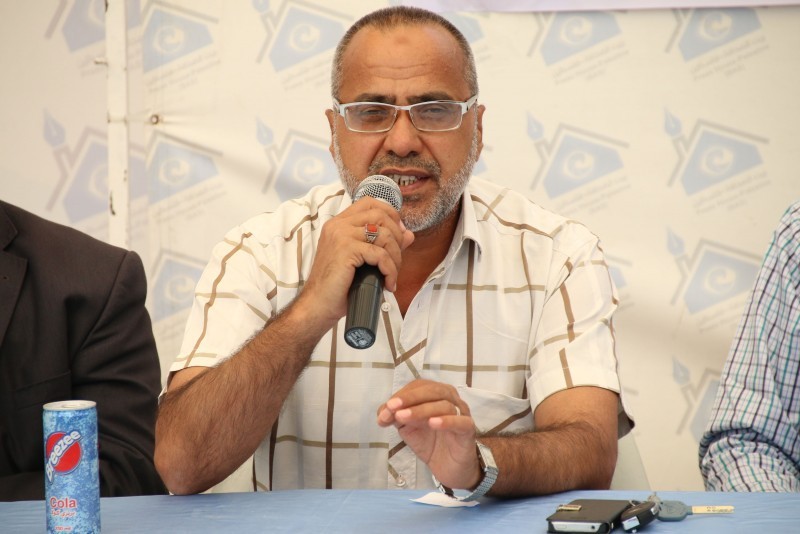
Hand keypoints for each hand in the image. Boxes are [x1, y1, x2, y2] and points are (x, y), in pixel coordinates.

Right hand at [294, 197, 414, 330]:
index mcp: (338, 223)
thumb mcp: (362, 261)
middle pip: (381, 215)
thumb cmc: (337, 286)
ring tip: (392, 275)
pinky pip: (380, 255)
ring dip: (396, 257)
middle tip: (397, 259)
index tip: (399, 234)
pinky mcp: (346, 250)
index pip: (370, 203)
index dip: (390, 214)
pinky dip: (390, 270)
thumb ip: (383, 244)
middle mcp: (338, 225)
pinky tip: (388, 283)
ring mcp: (341, 235)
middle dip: (397, 237)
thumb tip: (409, 234)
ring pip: (384, 235)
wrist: (317, 305)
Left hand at [377, 379, 481, 489]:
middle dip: (410, 398)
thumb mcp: (408, 428)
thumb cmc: (431, 443)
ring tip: (403, 417)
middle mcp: (451, 400)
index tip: (386, 408)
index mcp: (436, 395)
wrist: (449, 469)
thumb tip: (383, 411)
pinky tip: (432, 423)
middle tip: (392, 407)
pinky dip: (446, 420)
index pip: (420, 386)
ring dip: (421, 409)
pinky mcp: (468, 431)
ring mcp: (461, 414)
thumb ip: (395, 417)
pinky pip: (460, 422)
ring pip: (444, 405)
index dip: (402, 395)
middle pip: (433, 391)